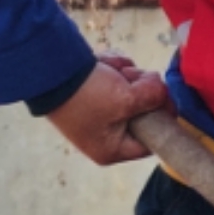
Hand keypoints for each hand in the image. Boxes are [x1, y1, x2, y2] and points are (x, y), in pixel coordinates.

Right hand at [46, 54, 170, 167]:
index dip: (163, 117)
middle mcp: (103, 136)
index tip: (164, 97)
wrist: (50, 68)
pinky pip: (116, 81)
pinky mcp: (92, 95)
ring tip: (112, 70)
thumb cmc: (87, 93)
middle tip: (131, 78)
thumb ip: (154, 98)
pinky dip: (113, 69)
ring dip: (127, 76)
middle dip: (139, 91)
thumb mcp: (127, 99)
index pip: (151, 141)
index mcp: (111, 150)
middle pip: (142, 113)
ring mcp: (97, 115)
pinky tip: (103, 64)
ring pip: (131, 92)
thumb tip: (162, 92)